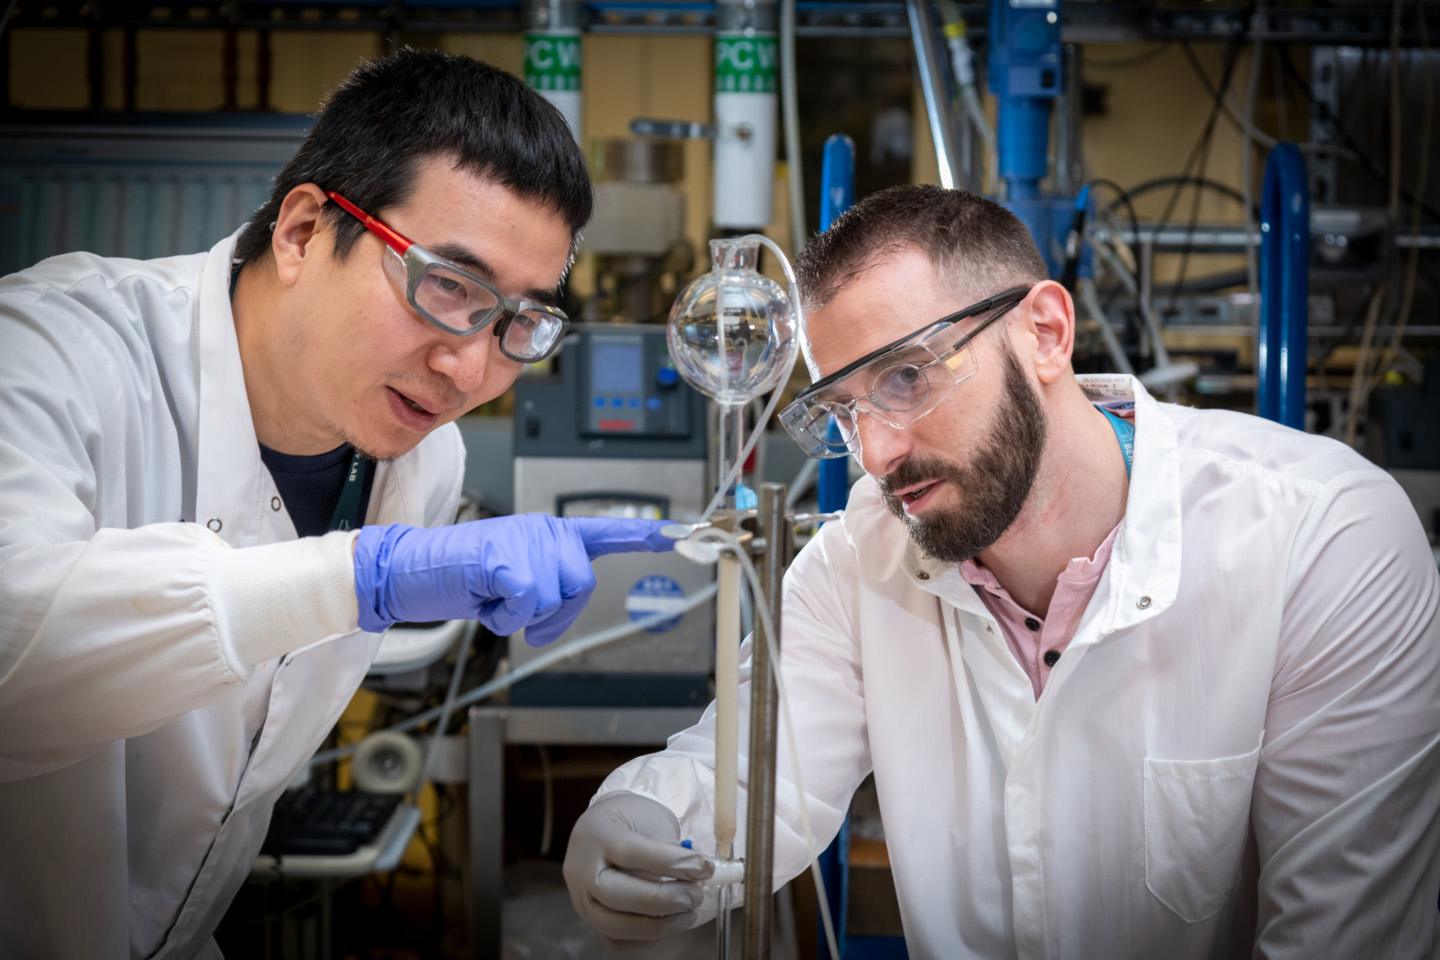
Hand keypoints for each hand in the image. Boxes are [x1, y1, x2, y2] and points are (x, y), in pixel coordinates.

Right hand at [352, 514, 673, 644]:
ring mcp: (524, 540)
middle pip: (581, 583)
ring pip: (554, 598)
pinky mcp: (504, 557)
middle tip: (515, 611)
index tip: (680, 532)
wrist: (408, 574)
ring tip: (491, 599)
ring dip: (522, 616)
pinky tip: (483, 600)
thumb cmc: (459, 579)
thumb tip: (561, 608)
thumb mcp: (511, 582)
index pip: (603, 530)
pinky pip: (527, 603)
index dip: (642, 535)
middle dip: (554, 612)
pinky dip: (504, 616)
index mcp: (547, 533)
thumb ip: (545, 584)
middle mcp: (542, 530)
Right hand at [563, 792, 713, 945]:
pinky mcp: (588, 919)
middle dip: (662, 901)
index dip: (672, 864)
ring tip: (687, 913)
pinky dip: (644, 937)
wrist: (604, 826)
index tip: (704, 868)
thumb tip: (701, 875)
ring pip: (613, 925)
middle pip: (616, 895)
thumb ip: (671, 849)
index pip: (631, 853)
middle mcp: (582, 869)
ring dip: (657, 925)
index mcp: (598, 835)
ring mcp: (580, 898)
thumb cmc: (632, 820)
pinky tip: (667, 922)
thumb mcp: (651, 820)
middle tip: (694, 896)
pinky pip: (615, 940)